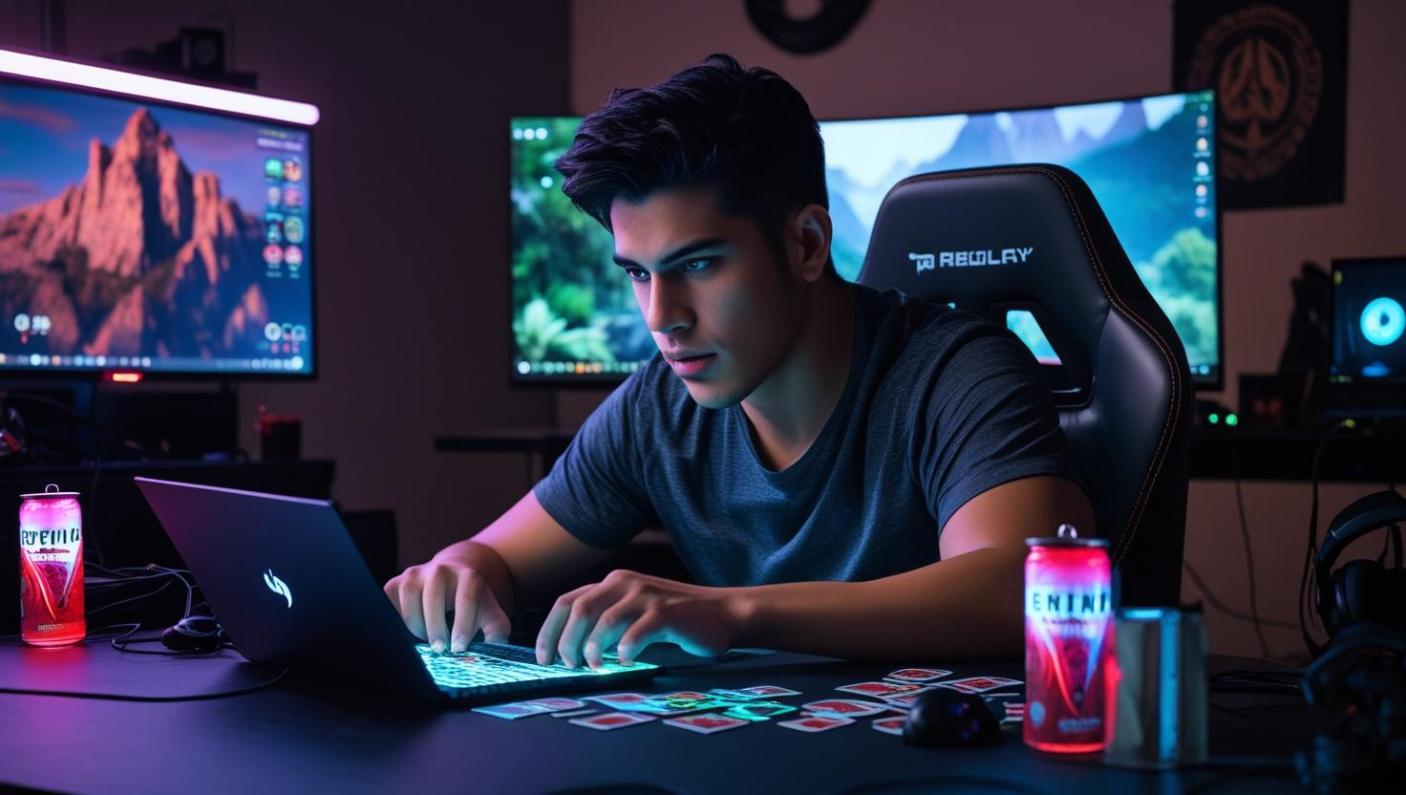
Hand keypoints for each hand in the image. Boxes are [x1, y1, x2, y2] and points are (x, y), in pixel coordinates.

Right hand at [383, 554, 510, 653]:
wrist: (452, 578)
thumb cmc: (473, 605)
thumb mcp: (491, 617)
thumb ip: (496, 635)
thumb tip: (489, 656)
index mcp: (468, 576)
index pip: (466, 598)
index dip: (463, 625)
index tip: (459, 649)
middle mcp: (441, 570)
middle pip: (434, 597)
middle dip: (436, 628)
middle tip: (440, 650)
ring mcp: (415, 574)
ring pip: (410, 600)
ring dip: (417, 626)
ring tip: (427, 638)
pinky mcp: (395, 583)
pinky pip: (390, 605)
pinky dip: (399, 622)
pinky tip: (411, 630)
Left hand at [535, 569, 744, 668]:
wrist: (722, 614)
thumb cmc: (673, 622)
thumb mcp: (633, 615)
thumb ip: (604, 625)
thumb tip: (567, 654)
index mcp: (612, 583)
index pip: (567, 602)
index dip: (548, 631)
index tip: (543, 658)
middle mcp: (625, 583)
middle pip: (580, 611)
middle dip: (566, 642)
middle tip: (569, 666)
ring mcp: (646, 595)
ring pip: (604, 621)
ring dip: (593, 648)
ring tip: (594, 667)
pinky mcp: (667, 612)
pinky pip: (636, 632)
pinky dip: (625, 650)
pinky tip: (626, 662)